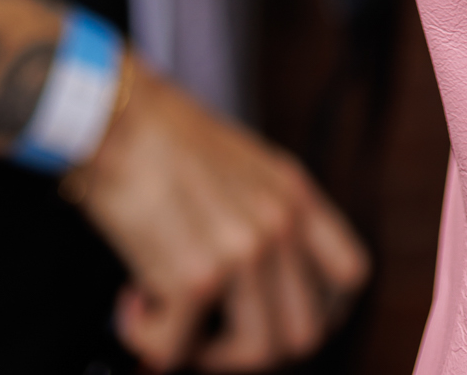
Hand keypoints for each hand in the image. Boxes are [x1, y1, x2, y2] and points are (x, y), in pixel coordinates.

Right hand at [74, 61, 369, 369]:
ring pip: (255, 353)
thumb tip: (259, 281)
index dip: (322, 312)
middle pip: (305, 332)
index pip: (350, 275)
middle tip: (217, 330)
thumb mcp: (244, 161)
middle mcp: (278, 224)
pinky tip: (134, 303)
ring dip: (207, 351)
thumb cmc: (164, 135)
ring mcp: (243, 252)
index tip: (280, 317)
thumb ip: (264, 214)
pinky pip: (177, 350)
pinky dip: (148, 338)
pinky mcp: (195, 278)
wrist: (116, 116)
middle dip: (256, 343)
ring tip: (174, 318)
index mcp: (294, 194)